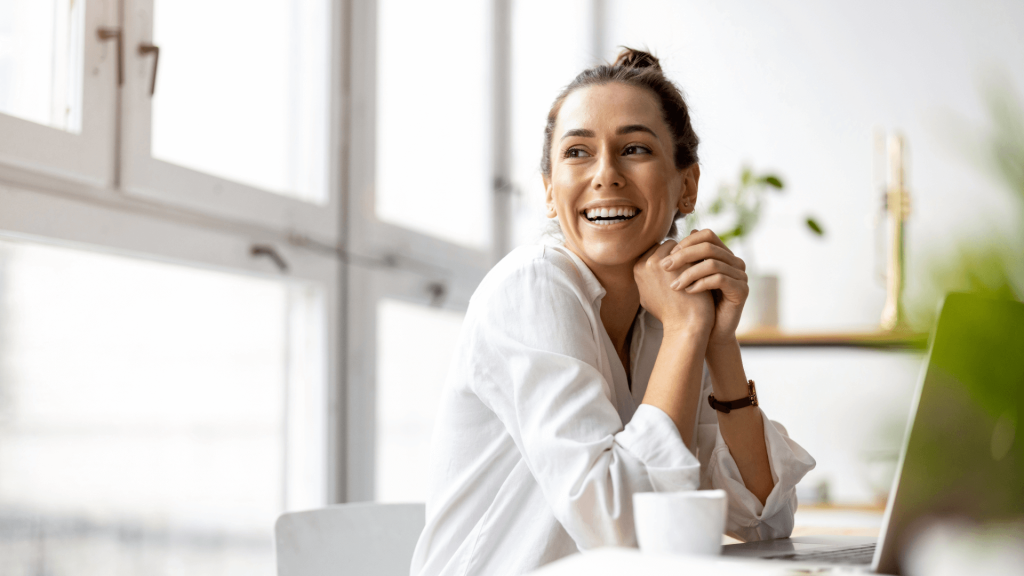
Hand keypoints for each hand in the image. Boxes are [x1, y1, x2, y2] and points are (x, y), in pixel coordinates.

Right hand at [633, 240, 714, 336]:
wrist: (685, 326)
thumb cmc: (669, 314)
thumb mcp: (648, 295)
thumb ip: (647, 277)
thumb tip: (648, 264)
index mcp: (638, 268)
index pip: (656, 250)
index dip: (671, 259)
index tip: (682, 270)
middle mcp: (648, 262)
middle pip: (668, 245)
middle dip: (681, 254)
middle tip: (693, 268)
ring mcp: (666, 262)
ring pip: (683, 246)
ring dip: (692, 255)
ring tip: (700, 270)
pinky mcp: (684, 263)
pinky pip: (695, 251)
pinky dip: (701, 259)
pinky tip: (707, 271)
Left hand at [658, 229, 747, 344]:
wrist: (709, 332)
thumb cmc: (695, 305)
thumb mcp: (687, 278)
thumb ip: (683, 260)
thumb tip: (668, 241)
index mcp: (722, 255)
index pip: (706, 235)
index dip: (686, 242)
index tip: (667, 256)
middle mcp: (734, 262)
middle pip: (709, 246)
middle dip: (683, 255)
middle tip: (665, 267)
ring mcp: (740, 275)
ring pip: (713, 263)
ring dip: (689, 273)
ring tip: (674, 285)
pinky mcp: (742, 290)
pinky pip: (720, 279)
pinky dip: (700, 284)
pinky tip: (688, 292)